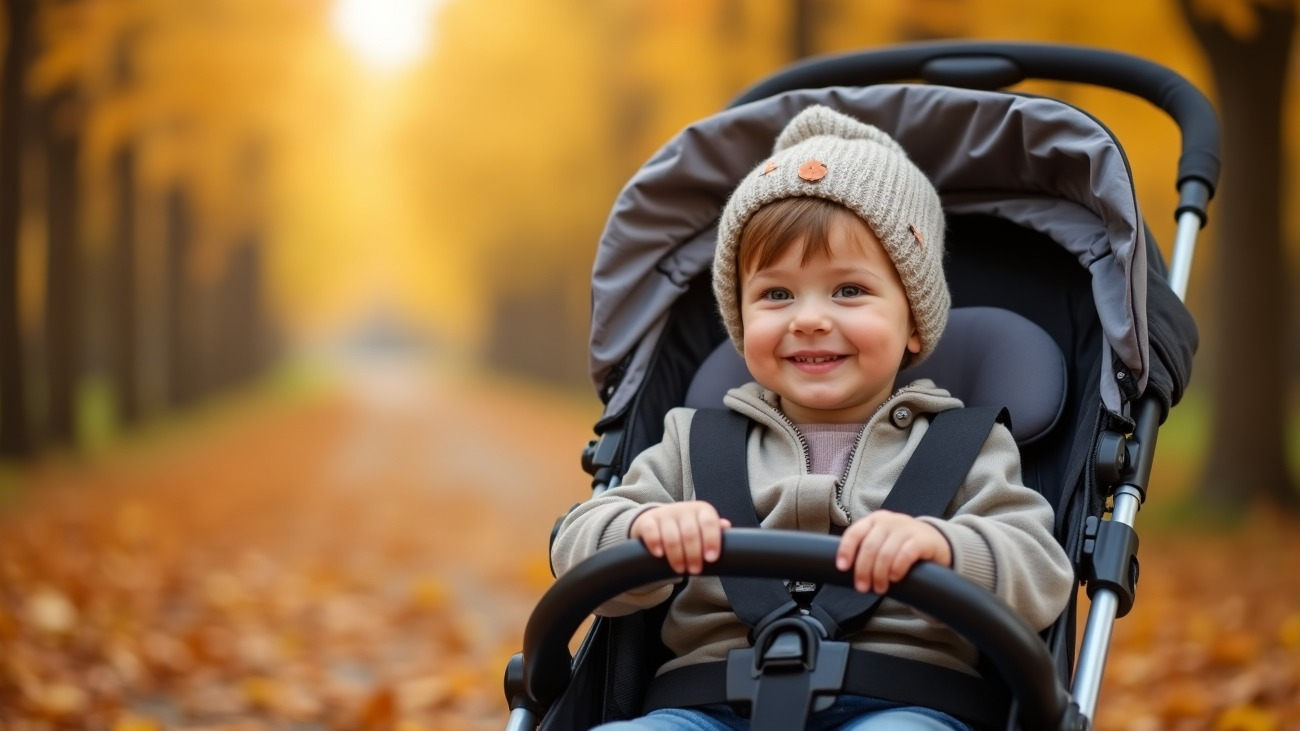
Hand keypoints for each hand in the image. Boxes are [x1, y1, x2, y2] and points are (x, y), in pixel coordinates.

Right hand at [630, 501, 731, 574]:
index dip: (711, 541)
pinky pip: (651, 531)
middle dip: (693, 554)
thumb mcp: (703, 528)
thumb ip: (715, 531)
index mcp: (702, 510)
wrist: (658, 521)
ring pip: (671, 535)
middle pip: (690, 533)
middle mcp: (684, 509)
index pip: (709, 523)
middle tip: (695, 570)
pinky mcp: (647, 521)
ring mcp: (665, 514)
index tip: (711, 559)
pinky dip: (655, 544)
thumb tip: (726, 526)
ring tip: (680, 569)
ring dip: (677, 555)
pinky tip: (659, 554)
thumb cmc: (687, 529)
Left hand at [835, 510, 951, 593]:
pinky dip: (897, 568)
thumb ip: (866, 551)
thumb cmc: (901, 546)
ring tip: (880, 588)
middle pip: (869, 547)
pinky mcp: (922, 539)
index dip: (846, 550)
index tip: (842, 568)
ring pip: (886, 552)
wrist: (935, 542)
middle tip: (862, 588)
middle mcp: (888, 521)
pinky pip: (906, 554)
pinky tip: (895, 578)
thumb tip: (846, 572)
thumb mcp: (882, 542)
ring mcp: (906, 528)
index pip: (854, 533)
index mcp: (874, 521)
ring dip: (880, 574)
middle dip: (863, 570)